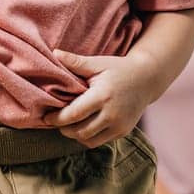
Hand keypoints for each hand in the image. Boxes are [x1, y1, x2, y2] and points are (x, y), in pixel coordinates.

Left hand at [46, 48, 160, 146]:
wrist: (147, 79)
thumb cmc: (118, 69)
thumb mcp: (98, 63)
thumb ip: (76, 62)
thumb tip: (54, 52)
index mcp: (103, 96)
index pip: (74, 114)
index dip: (57, 119)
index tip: (46, 118)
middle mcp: (112, 114)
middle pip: (79, 131)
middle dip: (64, 128)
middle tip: (55, 121)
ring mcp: (119, 125)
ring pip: (88, 140)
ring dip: (75, 135)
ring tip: (68, 125)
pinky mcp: (123, 132)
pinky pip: (100, 141)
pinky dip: (88, 137)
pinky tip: (83, 126)